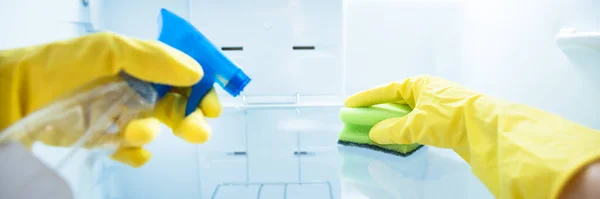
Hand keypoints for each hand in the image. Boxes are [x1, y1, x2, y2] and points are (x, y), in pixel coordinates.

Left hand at [0, 32, 221, 166]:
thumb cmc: (62, 65)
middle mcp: (136, 88)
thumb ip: (155, 58)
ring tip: (135, 130)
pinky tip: (125, 146)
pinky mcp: (109, 139)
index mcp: (142, 64)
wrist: (20, 96)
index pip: (183, 74)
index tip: (212, 103)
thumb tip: (195, 71)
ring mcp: (123, 115)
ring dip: (152, 132)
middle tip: (196, 128)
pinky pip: (135, 151)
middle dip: (191, 118)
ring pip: (157, 129)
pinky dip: (135, 152)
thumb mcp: (112, 49)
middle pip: (178, 106)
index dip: (201, 88)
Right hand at [344, 75, 599, 198]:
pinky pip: (419, 125)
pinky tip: (401, 139)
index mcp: (419, 84)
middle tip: (361, 120)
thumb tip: (375, 133)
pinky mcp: (446, 121)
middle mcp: (428, 91)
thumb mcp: (415, 124)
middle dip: (379, 112)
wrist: (485, 127)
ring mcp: (438, 106)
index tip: (350, 103)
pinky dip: (407, 131)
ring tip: (378, 132)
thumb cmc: (450, 117)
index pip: (387, 90)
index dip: (367, 98)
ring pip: (408, 115)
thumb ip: (392, 129)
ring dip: (393, 124)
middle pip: (397, 102)